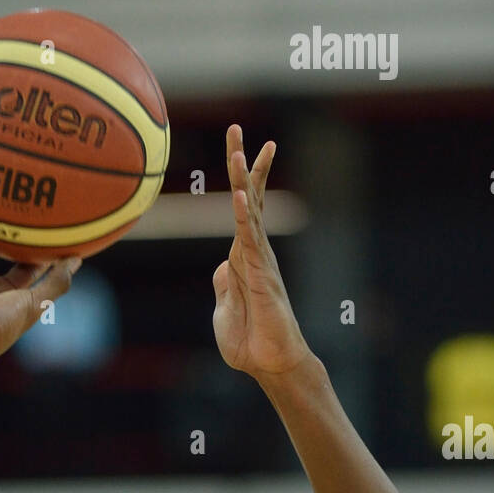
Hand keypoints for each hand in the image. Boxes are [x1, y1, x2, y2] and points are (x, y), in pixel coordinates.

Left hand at [212, 126, 313, 384]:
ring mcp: (260, 260)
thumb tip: (224, 267)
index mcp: (244, 257)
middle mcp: (255, 251)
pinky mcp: (262, 274)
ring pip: (251, 211)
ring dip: (245, 179)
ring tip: (242, 148)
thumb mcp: (225, 311)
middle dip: (244, 163)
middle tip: (236, 128)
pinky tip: (242, 194)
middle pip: (250, 197)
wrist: (269, 364)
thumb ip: (225, 287)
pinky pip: (251, 239)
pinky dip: (245, 216)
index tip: (240, 148)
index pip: (243, 210)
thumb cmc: (251, 342)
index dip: (242, 179)